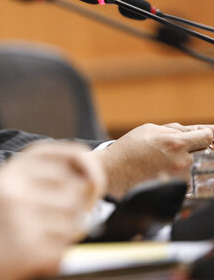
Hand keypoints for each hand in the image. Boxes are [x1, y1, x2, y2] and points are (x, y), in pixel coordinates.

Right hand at [0, 142, 105, 279]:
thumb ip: (29, 177)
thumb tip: (79, 177)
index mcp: (8, 171)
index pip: (65, 155)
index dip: (88, 165)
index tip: (94, 178)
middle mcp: (17, 191)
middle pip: (76, 190)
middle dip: (80, 203)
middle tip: (68, 213)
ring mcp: (24, 220)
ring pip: (76, 220)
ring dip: (69, 229)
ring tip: (46, 233)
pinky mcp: (31, 250)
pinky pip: (65, 246)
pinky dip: (58, 249)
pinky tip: (37, 249)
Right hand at [94, 123, 213, 197]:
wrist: (113, 174)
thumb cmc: (128, 149)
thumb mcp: (148, 130)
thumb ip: (176, 128)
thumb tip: (201, 129)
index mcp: (176, 142)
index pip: (207, 136)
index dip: (205, 134)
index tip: (202, 135)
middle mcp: (182, 161)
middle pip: (198, 151)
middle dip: (187, 148)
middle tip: (164, 150)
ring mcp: (180, 177)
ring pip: (189, 165)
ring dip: (178, 162)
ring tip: (155, 162)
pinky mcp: (176, 189)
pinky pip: (183, 177)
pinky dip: (173, 174)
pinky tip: (156, 172)